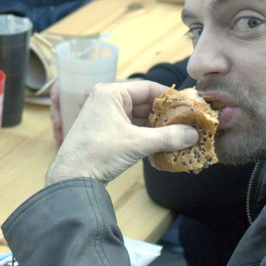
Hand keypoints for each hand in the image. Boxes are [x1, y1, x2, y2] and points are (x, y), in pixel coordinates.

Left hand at [45, 81, 197, 185]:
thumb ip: (167, 137)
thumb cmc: (97, 154)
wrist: (72, 178)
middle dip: (165, 114)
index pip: (147, 88)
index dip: (169, 97)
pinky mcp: (106, 132)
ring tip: (180, 134)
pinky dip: (147, 134)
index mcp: (110, 93)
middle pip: (144, 102)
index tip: (188, 105)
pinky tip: (163, 143)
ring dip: (158, 126)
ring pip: (139, 116)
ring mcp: (105, 116)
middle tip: (188, 122)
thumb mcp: (136, 143)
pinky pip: (132, 127)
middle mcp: (106, 100)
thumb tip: (193, 134)